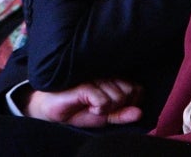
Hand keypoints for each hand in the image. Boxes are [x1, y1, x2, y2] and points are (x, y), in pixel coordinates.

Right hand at [26, 79, 143, 127]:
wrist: (50, 110)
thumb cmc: (78, 110)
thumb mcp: (104, 116)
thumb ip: (122, 114)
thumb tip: (140, 113)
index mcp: (112, 78)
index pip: (137, 89)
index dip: (129, 102)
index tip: (112, 107)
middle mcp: (105, 74)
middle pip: (129, 92)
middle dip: (117, 106)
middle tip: (100, 107)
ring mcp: (94, 76)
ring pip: (118, 97)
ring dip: (106, 109)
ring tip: (90, 105)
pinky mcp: (84, 83)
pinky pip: (104, 100)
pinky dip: (98, 109)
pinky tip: (86, 105)